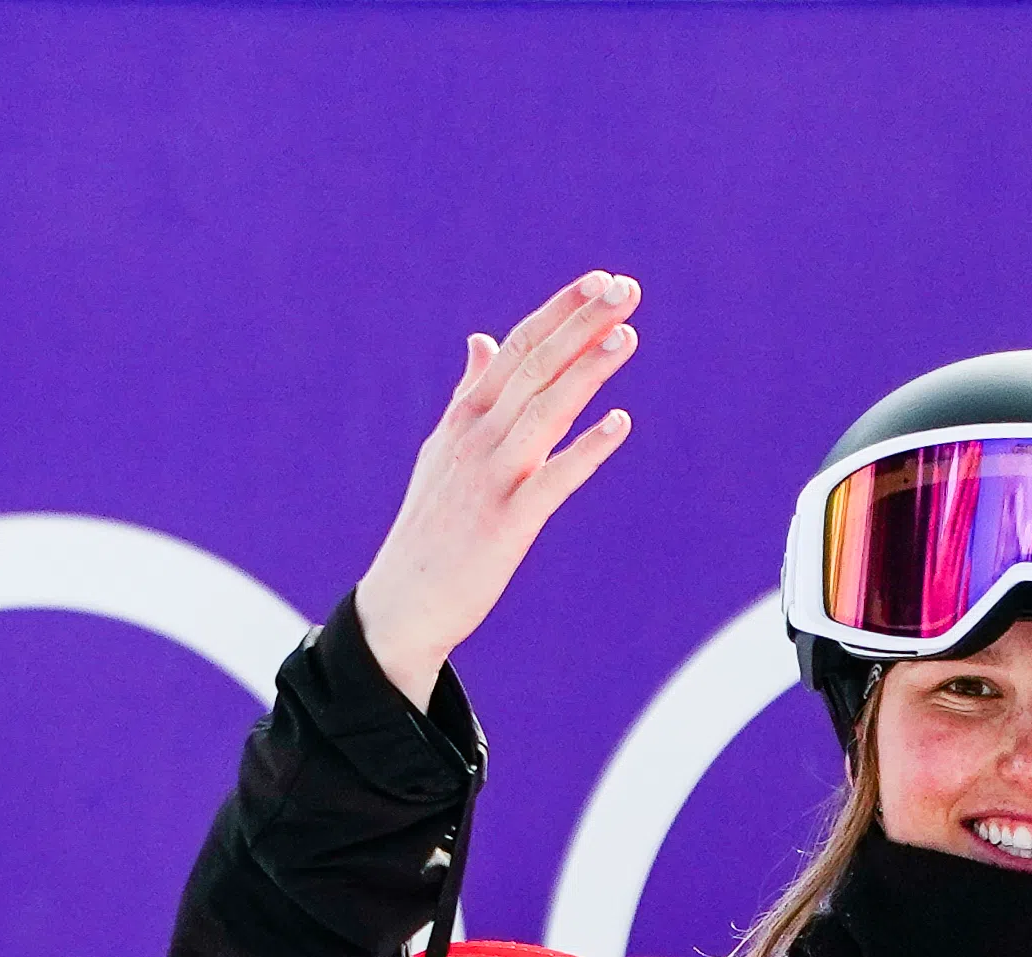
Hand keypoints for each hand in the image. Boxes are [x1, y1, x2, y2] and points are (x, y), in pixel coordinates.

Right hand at [350, 271, 643, 703]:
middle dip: (581, 324)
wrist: (404, 603)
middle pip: (535, 367)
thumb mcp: (443, 450)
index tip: (600, 280)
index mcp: (464, 418)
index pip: (516, 348)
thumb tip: (482, 339)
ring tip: (627, 334)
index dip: (559, 312)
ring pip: (545, 411)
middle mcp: (475, 438)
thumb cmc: (432, 526)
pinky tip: (622, 423)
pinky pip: (553, 480)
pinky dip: (587, 450)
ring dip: (587, 370)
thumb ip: (468, 393)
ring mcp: (490, 478)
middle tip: (626, 288)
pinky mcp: (506, 523)